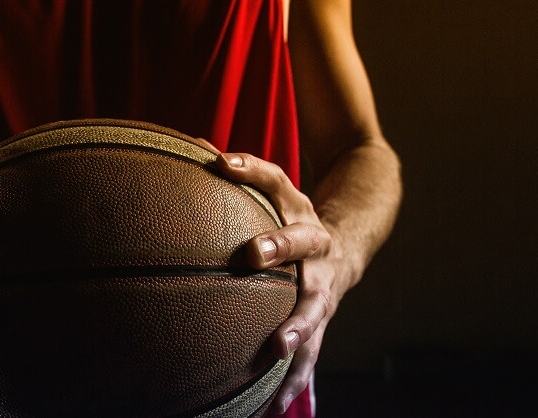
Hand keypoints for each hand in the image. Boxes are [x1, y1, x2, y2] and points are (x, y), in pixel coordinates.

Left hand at [212, 151, 361, 413]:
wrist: (348, 244)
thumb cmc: (291, 218)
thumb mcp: (274, 191)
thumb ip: (240, 172)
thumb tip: (189, 146)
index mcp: (299, 210)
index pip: (276, 180)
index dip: (251, 168)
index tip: (222, 163)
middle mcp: (316, 246)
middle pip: (301, 242)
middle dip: (278, 247)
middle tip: (252, 254)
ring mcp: (323, 286)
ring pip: (313, 305)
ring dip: (297, 326)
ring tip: (278, 348)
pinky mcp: (322, 321)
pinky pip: (310, 355)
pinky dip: (294, 381)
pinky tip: (274, 408)